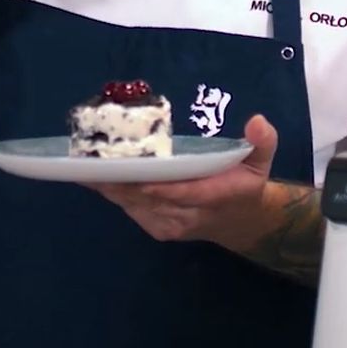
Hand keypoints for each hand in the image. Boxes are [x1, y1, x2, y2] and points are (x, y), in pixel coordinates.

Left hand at [88, 115, 279, 252]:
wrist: (239, 223)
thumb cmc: (246, 185)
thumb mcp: (261, 162)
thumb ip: (262, 143)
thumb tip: (258, 121)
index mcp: (215, 198)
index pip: (185, 195)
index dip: (160, 188)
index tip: (137, 175)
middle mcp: (188, 216)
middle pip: (148, 199)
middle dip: (121, 180)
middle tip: (94, 157)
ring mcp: (169, 224)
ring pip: (133, 204)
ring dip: (109, 184)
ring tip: (84, 161)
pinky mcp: (155, 226)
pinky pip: (128, 208)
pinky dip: (110, 190)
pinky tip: (90, 173)